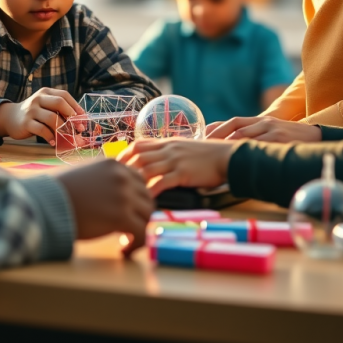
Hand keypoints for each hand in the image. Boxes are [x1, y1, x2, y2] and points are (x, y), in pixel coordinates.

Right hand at [0, 88, 83, 145]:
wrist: (10, 118)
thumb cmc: (34, 113)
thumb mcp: (45, 106)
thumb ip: (59, 110)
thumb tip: (80, 121)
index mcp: (46, 92)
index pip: (64, 95)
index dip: (76, 106)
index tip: (84, 118)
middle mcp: (38, 99)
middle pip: (59, 103)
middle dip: (72, 116)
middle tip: (78, 128)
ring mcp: (31, 110)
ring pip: (52, 118)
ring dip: (63, 129)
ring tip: (67, 137)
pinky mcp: (25, 123)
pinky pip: (42, 130)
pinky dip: (50, 137)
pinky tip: (54, 142)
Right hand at [58, 160, 152, 255]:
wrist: (47, 203)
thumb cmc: (59, 192)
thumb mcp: (87, 174)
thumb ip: (104, 179)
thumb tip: (113, 195)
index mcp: (114, 165)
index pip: (139, 181)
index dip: (135, 199)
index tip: (124, 213)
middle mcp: (122, 177)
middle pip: (147, 198)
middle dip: (139, 214)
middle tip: (126, 229)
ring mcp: (124, 195)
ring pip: (148, 215)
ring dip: (139, 229)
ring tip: (124, 240)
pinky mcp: (121, 216)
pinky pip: (142, 233)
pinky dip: (137, 244)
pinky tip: (123, 250)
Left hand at [119, 138, 235, 195]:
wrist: (228, 157)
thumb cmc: (208, 156)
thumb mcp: (185, 149)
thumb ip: (170, 153)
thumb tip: (157, 162)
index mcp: (168, 142)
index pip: (139, 144)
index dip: (125, 154)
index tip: (116, 165)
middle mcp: (168, 149)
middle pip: (138, 155)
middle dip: (123, 168)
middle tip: (114, 181)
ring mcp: (175, 160)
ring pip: (147, 167)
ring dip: (134, 180)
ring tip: (124, 192)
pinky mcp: (183, 173)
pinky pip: (162, 181)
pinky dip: (151, 190)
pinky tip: (145, 199)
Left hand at [205, 116, 321, 143]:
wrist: (318, 138)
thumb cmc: (293, 139)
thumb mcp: (274, 133)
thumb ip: (257, 137)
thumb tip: (237, 148)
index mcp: (261, 120)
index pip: (233, 121)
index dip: (217, 127)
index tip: (202, 136)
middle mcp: (263, 122)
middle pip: (234, 127)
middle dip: (216, 136)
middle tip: (202, 145)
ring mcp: (271, 129)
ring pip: (242, 136)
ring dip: (226, 144)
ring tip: (213, 153)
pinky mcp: (279, 138)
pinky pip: (257, 145)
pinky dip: (245, 151)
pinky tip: (235, 158)